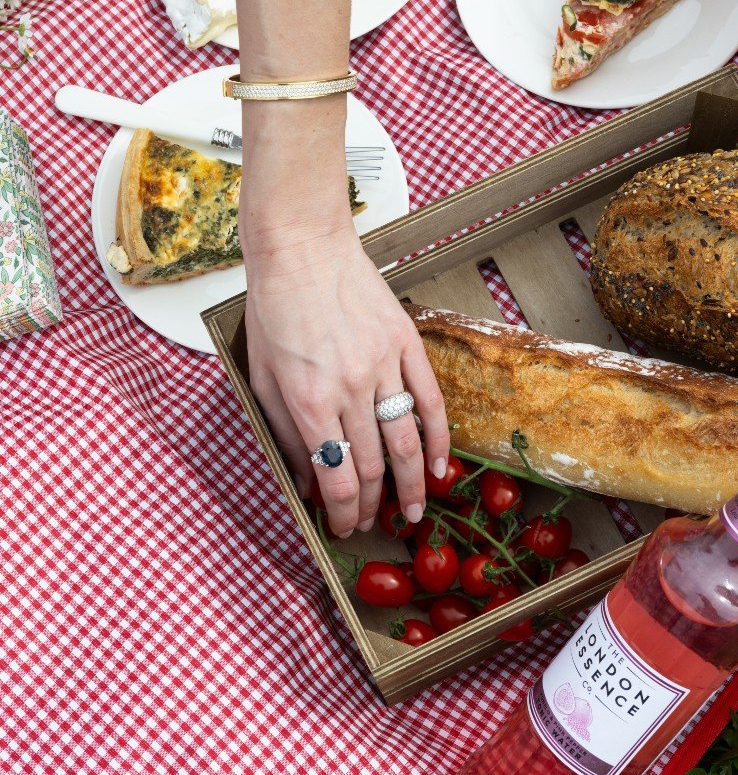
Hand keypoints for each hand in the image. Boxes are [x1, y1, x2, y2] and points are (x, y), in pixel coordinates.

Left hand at [244, 222, 450, 536]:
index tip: (343, 527)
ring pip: (405, 442)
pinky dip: (439, 439)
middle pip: (372, 467)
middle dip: (372, 506)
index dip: (343, 512)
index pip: (336, 476)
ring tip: (414, 513)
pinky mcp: (406, 343)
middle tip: (371, 524)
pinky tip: (439, 467)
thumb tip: (305, 481)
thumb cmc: (273, 308)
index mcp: (308, 399)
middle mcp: (349, 388)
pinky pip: (430, 401)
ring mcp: (382, 365)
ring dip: (411, 487)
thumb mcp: (262, 376)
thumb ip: (284, 432)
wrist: (302, 247)